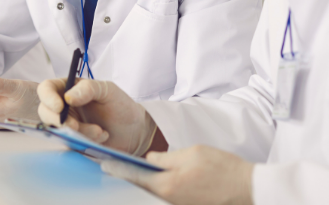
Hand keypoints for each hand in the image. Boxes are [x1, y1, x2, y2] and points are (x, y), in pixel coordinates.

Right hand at [37, 78, 157, 154]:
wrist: (134, 131)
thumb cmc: (120, 106)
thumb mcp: (107, 90)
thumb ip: (88, 89)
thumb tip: (67, 97)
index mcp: (68, 88)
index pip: (46, 88)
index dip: (47, 97)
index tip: (60, 106)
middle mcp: (64, 106)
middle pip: (45, 111)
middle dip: (59, 120)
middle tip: (76, 126)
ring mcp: (67, 125)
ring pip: (57, 130)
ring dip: (78, 132)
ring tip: (100, 131)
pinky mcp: (72, 141)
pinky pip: (69, 144)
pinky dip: (84, 142)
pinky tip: (101, 137)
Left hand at [102, 145, 253, 204]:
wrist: (250, 190)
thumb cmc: (222, 168)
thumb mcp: (192, 153)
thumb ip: (166, 158)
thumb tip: (149, 160)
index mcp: (168, 185)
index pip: (136, 177)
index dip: (119, 170)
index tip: (104, 165)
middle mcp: (170, 200)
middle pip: (144, 187)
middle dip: (130, 176)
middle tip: (114, 166)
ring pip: (155, 192)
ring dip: (145, 182)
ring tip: (132, 169)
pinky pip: (168, 195)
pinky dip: (159, 187)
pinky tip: (156, 177)